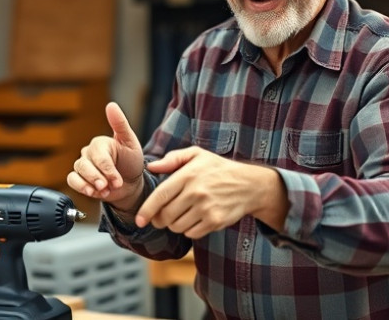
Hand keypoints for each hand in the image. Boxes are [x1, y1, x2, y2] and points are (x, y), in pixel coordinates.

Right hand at [67, 102, 145, 210]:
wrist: (131, 183)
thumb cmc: (131, 161)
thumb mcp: (130, 142)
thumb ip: (120, 124)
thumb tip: (111, 105)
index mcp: (100, 143)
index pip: (99, 156)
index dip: (108, 170)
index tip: (118, 180)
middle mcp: (89, 153)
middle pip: (85, 165)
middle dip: (99, 179)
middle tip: (111, 187)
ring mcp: (83, 165)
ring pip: (77, 172)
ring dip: (91, 185)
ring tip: (104, 191)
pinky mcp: (80, 178)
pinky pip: (72, 180)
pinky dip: (82, 188)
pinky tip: (94, 193)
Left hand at [136, 147, 281, 238]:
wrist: (249, 184)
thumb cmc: (218, 168)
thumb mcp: (197, 155)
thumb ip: (172, 159)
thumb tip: (151, 167)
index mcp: (188, 175)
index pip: (160, 196)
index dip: (146, 211)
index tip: (139, 220)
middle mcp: (196, 192)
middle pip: (165, 215)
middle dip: (158, 219)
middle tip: (160, 217)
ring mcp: (206, 209)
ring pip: (176, 226)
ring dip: (173, 225)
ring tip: (180, 215)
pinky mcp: (215, 221)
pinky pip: (191, 233)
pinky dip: (188, 230)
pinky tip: (194, 219)